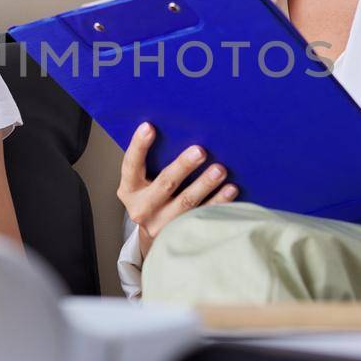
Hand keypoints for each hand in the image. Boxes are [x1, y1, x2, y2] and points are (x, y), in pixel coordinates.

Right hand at [117, 123, 238, 260]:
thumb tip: (178, 130)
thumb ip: (152, 162)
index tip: (149, 127)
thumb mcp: (143, 181)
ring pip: (186, 202)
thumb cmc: (152, 196)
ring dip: (205, 185)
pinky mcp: (181, 233)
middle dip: (183, 166)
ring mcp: (162, 224)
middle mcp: (143, 208)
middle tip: (200, 151)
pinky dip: (218, 202)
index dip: (139, 146)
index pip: (131, 165)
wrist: (155, 233)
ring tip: (220, 170)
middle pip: (165, 184)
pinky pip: (203, 216)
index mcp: (130, 190)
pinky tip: (230, 189)